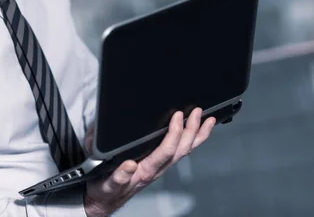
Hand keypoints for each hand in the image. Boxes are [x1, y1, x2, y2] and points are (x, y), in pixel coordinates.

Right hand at [83, 108, 214, 216]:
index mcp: (146, 171)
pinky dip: (190, 141)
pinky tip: (192, 133)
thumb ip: (119, 176)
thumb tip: (130, 165)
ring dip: (197, 135)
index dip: (175, 133)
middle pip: (182, 149)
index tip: (177, 116)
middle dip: (192, 130)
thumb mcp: (108, 184)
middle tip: (198, 112)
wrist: (105, 200)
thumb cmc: (106, 190)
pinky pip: (179, 152)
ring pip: (184, 151)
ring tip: (208, 121)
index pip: (167, 150)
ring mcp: (160, 167)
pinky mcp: (158, 165)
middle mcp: (157, 169)